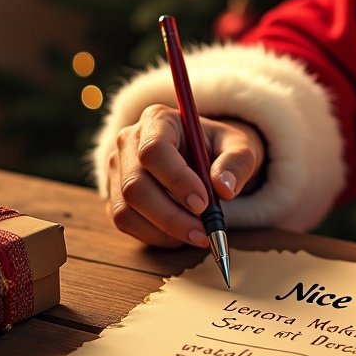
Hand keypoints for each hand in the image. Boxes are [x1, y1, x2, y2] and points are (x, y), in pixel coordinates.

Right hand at [104, 104, 264, 247]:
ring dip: (163, 230)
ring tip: (197, 235)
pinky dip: (154, 236)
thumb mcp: (240, 147)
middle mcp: (129, 141)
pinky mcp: (115, 194)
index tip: (203, 203)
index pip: (154, 150)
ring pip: (126, 209)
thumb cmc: (220, 149)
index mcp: (158, 119)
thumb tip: (223, 188)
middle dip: (171, 215)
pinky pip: (125, 223)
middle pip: (135, 184)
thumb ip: (236, 163)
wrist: (206, 158)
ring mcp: (117, 169)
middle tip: (203, 231)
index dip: (176, 180)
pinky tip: (180, 235)